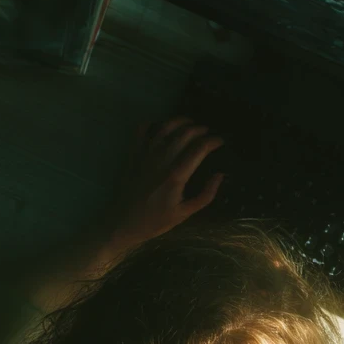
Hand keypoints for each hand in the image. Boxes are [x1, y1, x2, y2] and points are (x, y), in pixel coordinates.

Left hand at [114, 117, 223, 246]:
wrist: (123, 222)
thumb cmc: (155, 220)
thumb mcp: (185, 213)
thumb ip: (205, 194)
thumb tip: (219, 175)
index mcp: (176, 175)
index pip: (199, 148)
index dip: (213, 141)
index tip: (220, 141)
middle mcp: (161, 160)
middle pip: (184, 133)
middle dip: (200, 129)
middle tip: (207, 133)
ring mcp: (145, 154)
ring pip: (165, 128)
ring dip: (180, 121)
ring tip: (190, 123)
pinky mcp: (133, 154)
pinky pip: (141, 130)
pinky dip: (152, 123)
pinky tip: (161, 126)